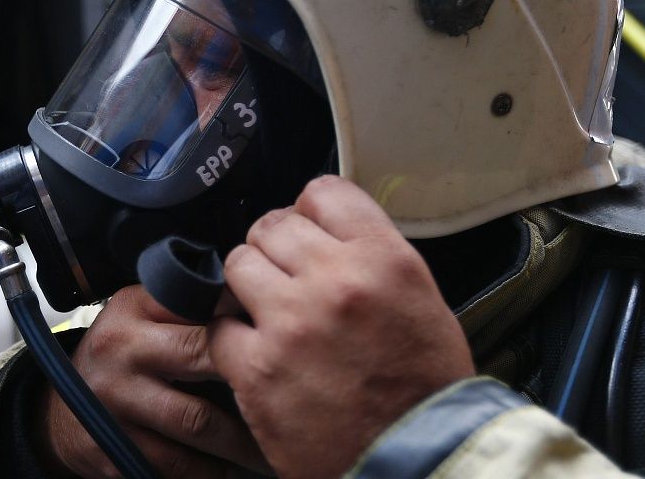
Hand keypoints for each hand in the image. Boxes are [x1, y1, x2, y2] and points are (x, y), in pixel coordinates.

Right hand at [37, 285, 269, 477]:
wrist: (59, 414)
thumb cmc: (121, 359)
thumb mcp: (140, 317)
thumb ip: (186, 307)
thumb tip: (258, 301)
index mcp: (133, 308)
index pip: (199, 301)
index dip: (246, 316)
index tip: (284, 331)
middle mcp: (122, 349)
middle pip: (204, 354)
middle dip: (254, 374)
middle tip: (297, 386)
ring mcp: (116, 402)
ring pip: (199, 421)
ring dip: (246, 437)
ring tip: (281, 440)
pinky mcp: (116, 448)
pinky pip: (180, 464)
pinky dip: (216, 470)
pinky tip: (239, 470)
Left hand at [208, 175, 474, 478]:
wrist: (419, 463)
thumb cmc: (426, 390)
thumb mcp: (421, 301)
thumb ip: (372, 257)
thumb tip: (327, 231)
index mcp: (384, 259)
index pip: (323, 193)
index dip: (310, 211)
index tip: (308, 231)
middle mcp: (335, 281)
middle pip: (272, 225)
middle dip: (275, 248)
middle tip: (285, 277)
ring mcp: (291, 324)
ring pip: (238, 264)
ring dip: (248, 285)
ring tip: (269, 313)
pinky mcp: (256, 368)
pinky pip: (218, 326)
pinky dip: (232, 339)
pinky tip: (256, 353)